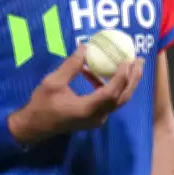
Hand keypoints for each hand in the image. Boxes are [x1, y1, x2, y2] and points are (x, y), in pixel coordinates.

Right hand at [8, 44, 144, 144]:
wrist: (34, 127)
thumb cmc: (42, 104)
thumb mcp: (53, 82)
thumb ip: (71, 66)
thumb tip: (85, 47)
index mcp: (87, 109)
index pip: (111, 92)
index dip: (122, 76)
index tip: (127, 59)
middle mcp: (97, 116)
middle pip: (122, 97)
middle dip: (133, 78)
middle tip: (139, 60)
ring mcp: (97, 118)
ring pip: (118, 100)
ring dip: (125, 82)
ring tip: (129, 63)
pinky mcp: (94, 117)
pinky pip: (109, 100)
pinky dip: (110, 86)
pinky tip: (98, 72)